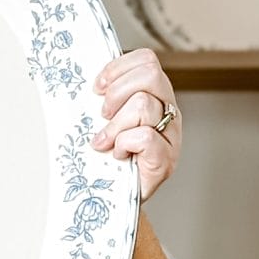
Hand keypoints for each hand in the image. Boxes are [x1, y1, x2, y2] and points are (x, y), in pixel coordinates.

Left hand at [92, 49, 180, 201]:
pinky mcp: (166, 160)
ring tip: (107, 142)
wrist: (116, 199)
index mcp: (156, 96)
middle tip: (104, 115)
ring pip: (143, 105)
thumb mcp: (105, 120)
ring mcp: (171, 136)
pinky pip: (144, 136)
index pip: (147, 60)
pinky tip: (119, 155)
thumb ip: (106, 98)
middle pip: (150, 74)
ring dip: (115, 125)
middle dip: (118, 92)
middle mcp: (168, 112)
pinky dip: (124, 145)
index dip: (118, 68)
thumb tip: (88, 82)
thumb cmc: (110, 158)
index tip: (97, 88)